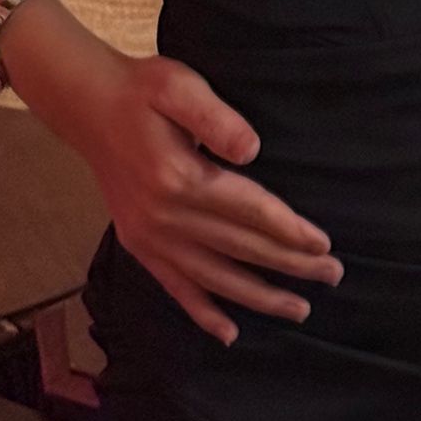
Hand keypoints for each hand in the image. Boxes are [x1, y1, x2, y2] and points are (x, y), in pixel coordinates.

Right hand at [72, 50, 343, 344]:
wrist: (87, 107)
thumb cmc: (142, 91)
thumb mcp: (179, 87)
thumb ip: (216, 119)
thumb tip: (252, 150)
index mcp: (180, 179)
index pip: (248, 212)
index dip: (289, 230)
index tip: (324, 246)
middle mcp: (164, 217)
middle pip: (240, 249)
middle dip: (290, 266)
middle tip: (333, 275)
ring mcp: (149, 237)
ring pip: (213, 278)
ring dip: (258, 296)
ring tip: (299, 309)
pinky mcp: (138, 245)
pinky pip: (175, 287)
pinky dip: (203, 312)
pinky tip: (229, 333)